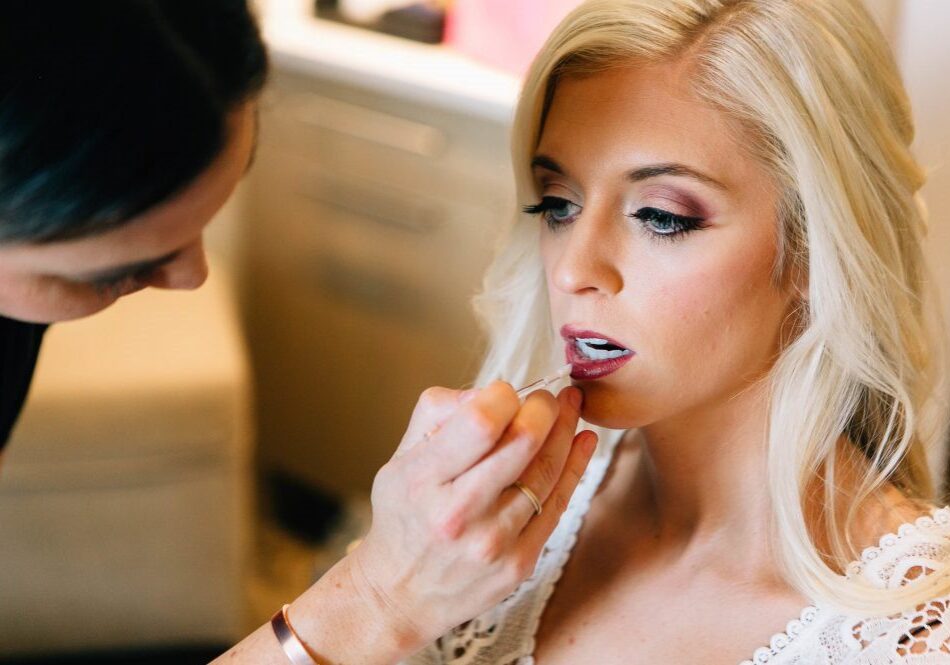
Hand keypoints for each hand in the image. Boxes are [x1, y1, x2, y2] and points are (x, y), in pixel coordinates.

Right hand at [344, 380, 597, 650]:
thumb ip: (439, 414)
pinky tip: (582, 441)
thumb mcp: (400, 458)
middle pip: (523, 443)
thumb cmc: (404, 516)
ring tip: (570, 407)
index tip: (505, 392)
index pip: (481, 423)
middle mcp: (458, 513)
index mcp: (423, 480)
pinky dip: (575, 466)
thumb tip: (491, 392)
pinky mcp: (519, 562)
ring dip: (566, 430)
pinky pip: (557, 504)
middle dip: (545, 408)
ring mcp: (493, 542)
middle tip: (548, 396)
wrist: (400, 594)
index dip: (504, 396)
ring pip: (547, 471)